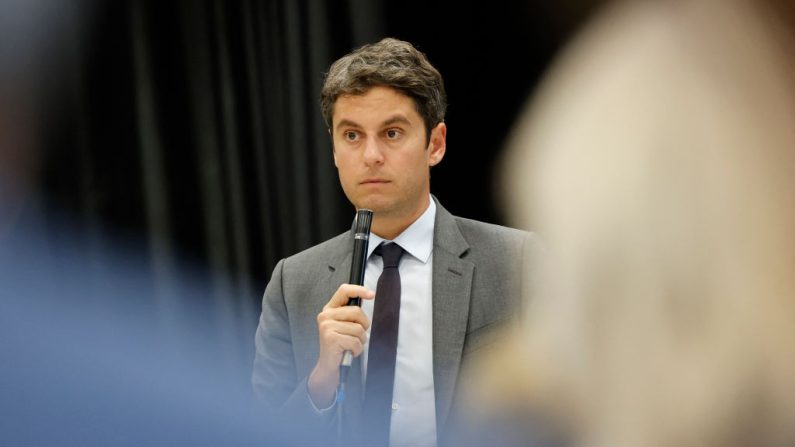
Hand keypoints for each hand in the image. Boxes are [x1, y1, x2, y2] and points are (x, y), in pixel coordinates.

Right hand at [308, 284, 373, 407]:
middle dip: (363, 326)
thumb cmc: (340, 345)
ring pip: (358, 329)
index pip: (344, 291)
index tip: (371, 294)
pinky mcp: (331, 338)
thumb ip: (352, 314)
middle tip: (357, 336)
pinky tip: (348, 351)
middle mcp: (325, 316)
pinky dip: (357, 349)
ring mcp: (326, 327)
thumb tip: (368, 296)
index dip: (359, 290)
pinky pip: (355, 341)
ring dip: (360, 341)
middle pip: (357, 312)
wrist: (329, 366)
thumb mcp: (345, 326)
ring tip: (351, 345)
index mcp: (329, 309)